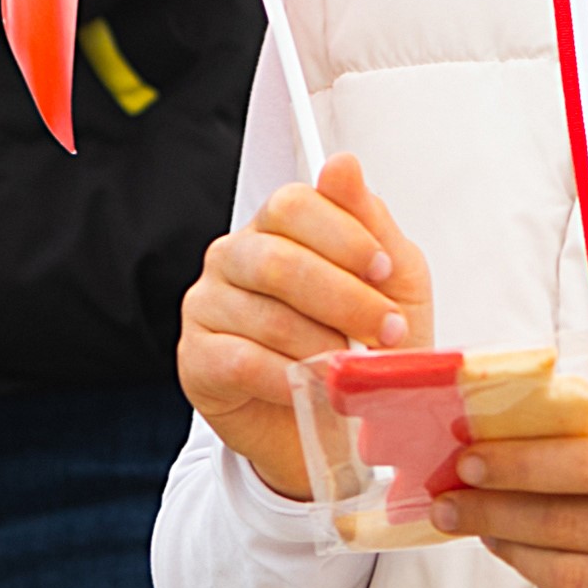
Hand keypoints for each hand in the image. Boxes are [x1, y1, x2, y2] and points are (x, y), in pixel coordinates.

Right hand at [178, 154, 434, 495]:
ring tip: (355, 366)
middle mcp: (234, 258)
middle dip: (346, 299)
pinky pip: (240, 360)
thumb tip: (342, 163)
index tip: (384, 271)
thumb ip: (370, 224)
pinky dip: (288, 376)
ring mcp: (207, 307)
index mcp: (278, 228)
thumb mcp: (392, 282)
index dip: (344, 237)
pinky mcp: (195, 360)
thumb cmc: (365, 343)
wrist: (341, 423)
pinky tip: (313, 387)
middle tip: (388, 331)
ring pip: (264, 314)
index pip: (293, 204)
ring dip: (324, 344)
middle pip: (279, 260)